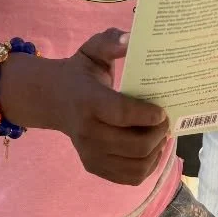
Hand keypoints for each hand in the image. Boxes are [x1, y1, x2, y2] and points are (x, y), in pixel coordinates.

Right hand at [46, 29, 169, 185]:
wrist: (52, 99)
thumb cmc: (79, 73)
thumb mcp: (92, 50)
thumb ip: (111, 42)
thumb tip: (132, 39)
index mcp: (88, 101)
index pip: (122, 114)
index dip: (147, 115)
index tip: (162, 110)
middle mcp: (87, 132)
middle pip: (134, 145)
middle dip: (158, 134)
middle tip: (165, 121)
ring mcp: (89, 153)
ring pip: (136, 165)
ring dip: (156, 152)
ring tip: (160, 135)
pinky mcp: (93, 167)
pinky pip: (129, 177)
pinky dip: (147, 167)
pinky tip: (150, 150)